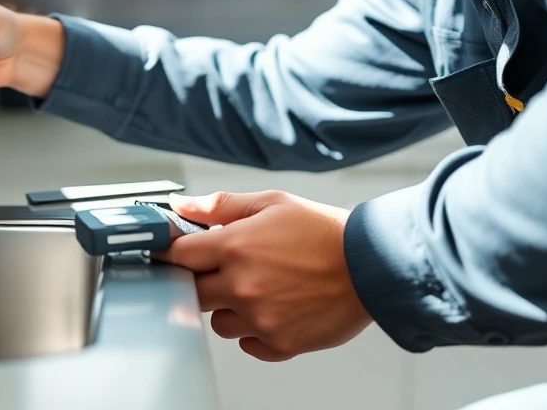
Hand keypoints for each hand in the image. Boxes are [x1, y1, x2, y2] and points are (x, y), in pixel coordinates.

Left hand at [157, 190, 371, 361]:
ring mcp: (259, 319)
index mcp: (235, 246)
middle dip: (202, 281)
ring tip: (260, 289)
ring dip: (230, 308)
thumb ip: (221, 206)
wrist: (372, 266)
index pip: (178, 255)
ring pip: (219, 323)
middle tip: (224, 271)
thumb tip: (180, 206)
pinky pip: (247, 344)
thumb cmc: (324, 232)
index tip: (176, 253)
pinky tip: (275, 309)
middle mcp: (242, 286)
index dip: (173, 253)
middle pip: (192, 293)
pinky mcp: (280, 345)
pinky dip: (255, 331)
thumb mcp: (271, 203)